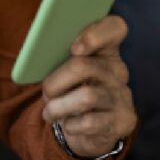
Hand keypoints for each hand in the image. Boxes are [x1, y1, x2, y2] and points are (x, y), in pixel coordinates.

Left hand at [41, 15, 136, 157]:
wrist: (88, 131)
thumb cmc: (71, 93)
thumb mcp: (65, 72)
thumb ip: (57, 55)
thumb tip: (37, 51)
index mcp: (105, 51)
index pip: (115, 28)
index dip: (95, 33)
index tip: (74, 48)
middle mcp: (117, 71)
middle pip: (83, 66)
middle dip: (55, 81)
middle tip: (46, 92)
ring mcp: (122, 96)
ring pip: (86, 96)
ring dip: (59, 106)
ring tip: (50, 112)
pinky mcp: (122, 122)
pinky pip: (90, 122)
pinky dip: (71, 125)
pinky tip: (68, 125)